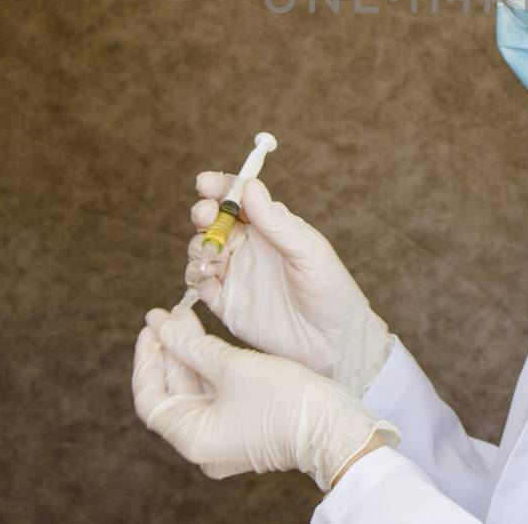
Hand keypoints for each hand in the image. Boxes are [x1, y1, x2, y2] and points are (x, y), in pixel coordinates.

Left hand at [131, 304, 400, 491]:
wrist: (336, 426)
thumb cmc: (286, 399)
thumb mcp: (234, 366)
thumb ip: (192, 345)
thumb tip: (160, 324)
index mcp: (193, 438)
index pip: (150, 398)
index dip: (146, 359)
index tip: (151, 327)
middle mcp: (202, 445)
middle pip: (172, 393)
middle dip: (169, 351)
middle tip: (168, 315)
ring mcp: (222, 439)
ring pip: (194, 392)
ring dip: (189, 355)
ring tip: (186, 317)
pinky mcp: (240, 428)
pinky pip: (214, 396)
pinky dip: (208, 368)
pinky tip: (207, 339)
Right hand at [186, 173, 394, 397]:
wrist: (332, 343)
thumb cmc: (330, 290)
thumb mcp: (308, 250)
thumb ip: (277, 222)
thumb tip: (250, 187)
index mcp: (270, 227)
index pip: (238, 198)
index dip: (219, 187)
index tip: (205, 184)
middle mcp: (249, 247)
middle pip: (214, 220)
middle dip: (204, 213)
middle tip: (205, 216)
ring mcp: (235, 274)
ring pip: (201, 249)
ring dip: (198, 245)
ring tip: (211, 254)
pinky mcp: (226, 303)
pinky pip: (200, 283)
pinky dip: (194, 275)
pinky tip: (206, 276)